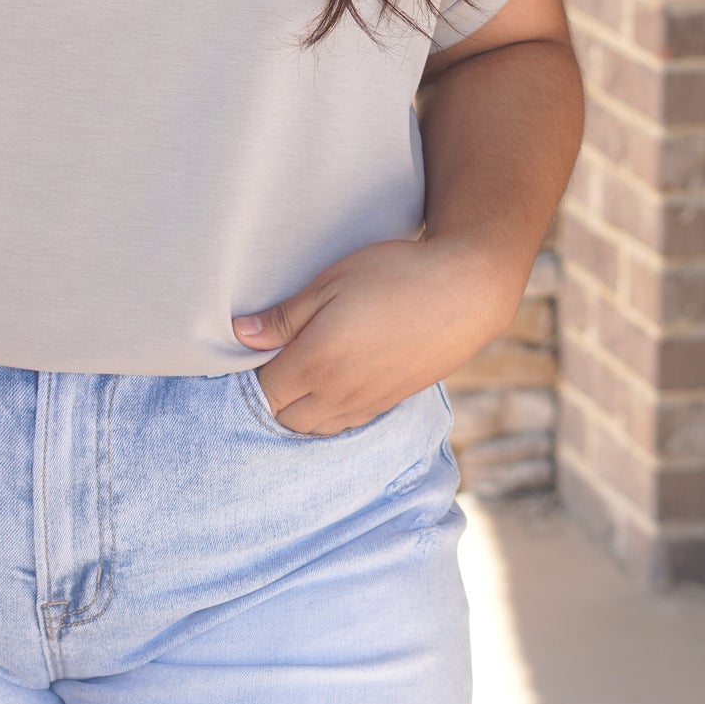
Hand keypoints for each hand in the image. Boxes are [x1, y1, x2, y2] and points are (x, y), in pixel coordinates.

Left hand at [230, 235, 521, 436]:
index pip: (264, 393)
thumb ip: (285, 316)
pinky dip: (326, 415)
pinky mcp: (390, 403)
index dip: (249, 376)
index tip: (247, 353)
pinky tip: (327, 387)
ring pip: (315, 429)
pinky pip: (345, 425)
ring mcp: (368, 402)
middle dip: (270, 398)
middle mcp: (340, 393)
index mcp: (318, 362)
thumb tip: (240, 335)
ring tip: (296, 375)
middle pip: (285, 419)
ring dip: (297, 411)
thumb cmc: (394, 274)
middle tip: (269, 362)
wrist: (464, 290)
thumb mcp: (331, 281)